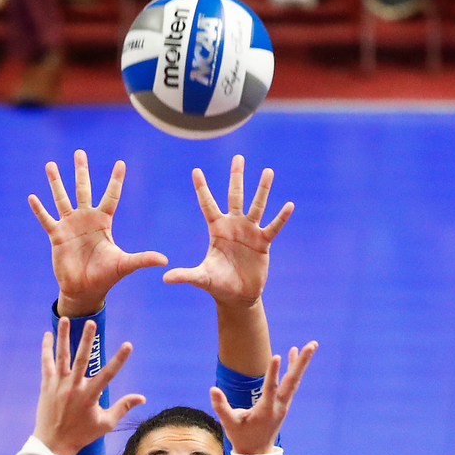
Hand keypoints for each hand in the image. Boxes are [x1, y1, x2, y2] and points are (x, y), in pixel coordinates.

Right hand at [29, 150, 167, 317]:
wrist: (85, 289)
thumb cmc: (106, 277)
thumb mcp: (125, 265)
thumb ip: (143, 259)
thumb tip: (164, 260)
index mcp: (103, 222)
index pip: (111, 196)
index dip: (116, 180)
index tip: (121, 162)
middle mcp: (86, 219)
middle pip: (83, 189)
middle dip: (82, 171)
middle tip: (80, 152)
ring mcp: (70, 226)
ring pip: (62, 198)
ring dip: (56, 182)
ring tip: (51, 165)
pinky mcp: (57, 235)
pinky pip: (46, 219)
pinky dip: (39, 209)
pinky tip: (32, 197)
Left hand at [35, 318, 141, 454]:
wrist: (54, 443)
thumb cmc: (82, 434)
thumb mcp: (106, 423)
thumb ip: (123, 407)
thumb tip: (142, 398)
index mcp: (90, 396)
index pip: (108, 374)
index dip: (120, 359)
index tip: (128, 345)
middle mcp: (74, 387)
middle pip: (82, 358)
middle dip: (87, 340)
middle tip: (91, 323)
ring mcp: (58, 385)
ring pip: (61, 356)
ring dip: (63, 337)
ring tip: (65, 319)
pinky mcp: (46, 385)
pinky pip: (46, 363)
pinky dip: (47, 349)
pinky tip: (48, 335)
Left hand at [163, 155, 292, 308]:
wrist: (238, 296)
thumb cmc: (218, 285)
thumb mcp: (201, 278)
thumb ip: (185, 275)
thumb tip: (164, 279)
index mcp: (217, 230)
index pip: (207, 205)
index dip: (202, 188)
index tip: (195, 170)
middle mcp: (233, 226)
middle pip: (235, 196)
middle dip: (236, 177)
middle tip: (238, 157)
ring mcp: (249, 232)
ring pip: (256, 206)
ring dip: (262, 189)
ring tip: (268, 171)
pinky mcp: (263, 243)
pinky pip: (273, 227)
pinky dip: (281, 217)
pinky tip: (289, 205)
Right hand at [210, 342, 316, 454]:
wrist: (256, 454)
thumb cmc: (242, 438)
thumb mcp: (229, 424)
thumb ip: (221, 407)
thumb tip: (213, 390)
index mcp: (265, 410)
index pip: (270, 388)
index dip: (272, 372)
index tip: (276, 356)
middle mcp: (278, 406)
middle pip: (292, 381)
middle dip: (302, 363)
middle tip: (312, 345)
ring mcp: (283, 405)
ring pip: (294, 381)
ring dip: (301, 363)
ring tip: (308, 346)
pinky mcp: (283, 404)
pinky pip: (291, 384)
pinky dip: (293, 370)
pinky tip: (293, 355)